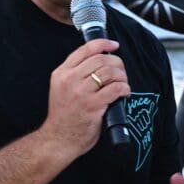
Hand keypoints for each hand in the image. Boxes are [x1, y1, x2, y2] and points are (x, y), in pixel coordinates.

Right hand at [39, 39, 129, 158]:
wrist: (58, 139)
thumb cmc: (64, 116)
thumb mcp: (62, 88)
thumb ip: (76, 74)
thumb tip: (102, 61)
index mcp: (61, 73)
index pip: (85, 49)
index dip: (103, 44)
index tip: (114, 45)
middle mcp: (69, 80)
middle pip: (101, 59)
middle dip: (117, 63)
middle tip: (121, 72)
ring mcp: (81, 93)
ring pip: (110, 72)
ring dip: (122, 76)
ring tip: (123, 84)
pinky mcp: (92, 105)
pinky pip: (115, 88)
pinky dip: (125, 88)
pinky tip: (125, 93)